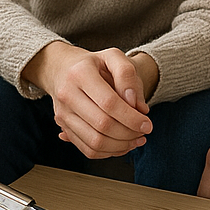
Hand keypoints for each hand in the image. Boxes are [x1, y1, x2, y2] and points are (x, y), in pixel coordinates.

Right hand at [24, 43, 153, 158]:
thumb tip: (137, 106)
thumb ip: (128, 75)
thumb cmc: (93, 64)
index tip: (147, 124)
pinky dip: (109, 152)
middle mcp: (67, 94)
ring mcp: (63, 113)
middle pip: (102, 125)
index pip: (109, 103)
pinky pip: (87, 149)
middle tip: (143, 132)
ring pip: (95, 142)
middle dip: (129, 133)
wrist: (63, 68)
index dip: (131, 118)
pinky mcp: (63, 127)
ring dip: (121, 146)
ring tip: (135, 139)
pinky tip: (121, 144)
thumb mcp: (113, 57)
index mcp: (80, 73)